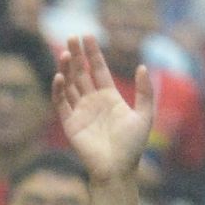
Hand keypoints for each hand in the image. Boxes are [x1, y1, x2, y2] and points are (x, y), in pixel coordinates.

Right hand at [52, 35, 154, 184]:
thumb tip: (143, 67)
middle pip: (81, 73)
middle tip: (72, 37)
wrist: (117, 169)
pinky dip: (59, 90)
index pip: (98, 69)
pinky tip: (60, 76)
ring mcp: (79, 111)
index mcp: (109, 97)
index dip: (93, 53)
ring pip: (70, 84)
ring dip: (67, 69)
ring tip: (66, 53)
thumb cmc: (132, 146)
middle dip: (77, 55)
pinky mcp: (69, 123)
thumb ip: (145, 91)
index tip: (88, 36)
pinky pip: (61, 103)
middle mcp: (92, 101)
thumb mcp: (145, 114)